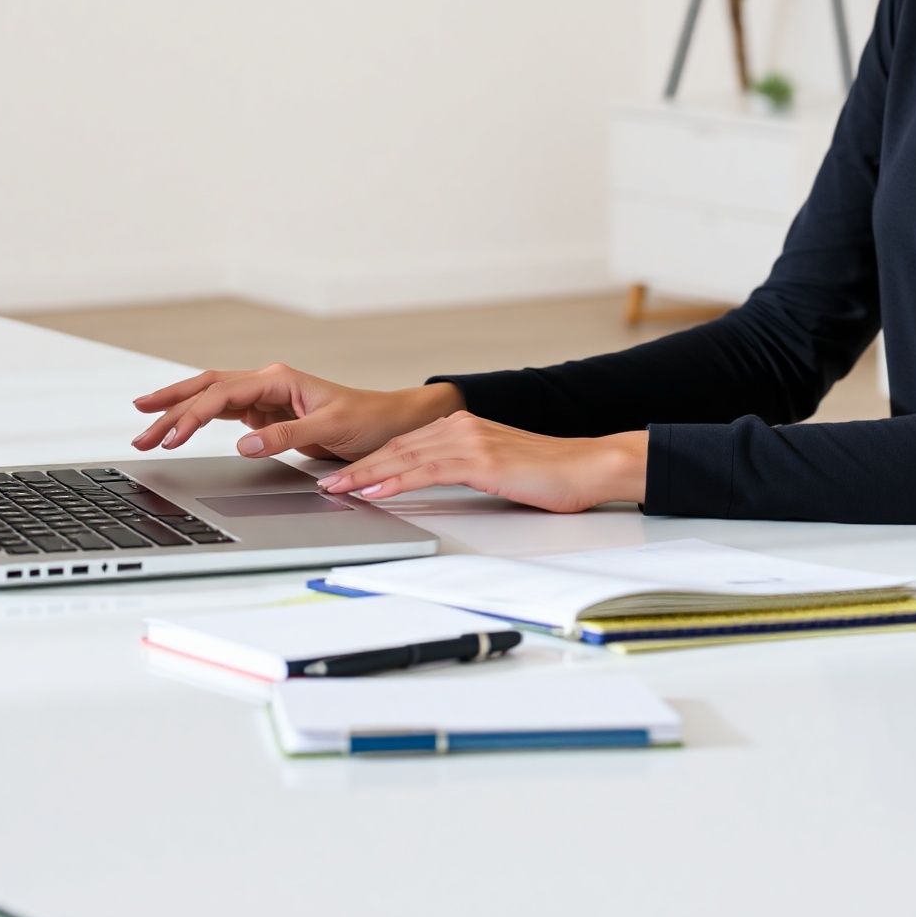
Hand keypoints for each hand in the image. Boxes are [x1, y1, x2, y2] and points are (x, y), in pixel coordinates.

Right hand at [130, 364, 462, 459]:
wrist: (389, 423)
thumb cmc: (367, 419)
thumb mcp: (330, 428)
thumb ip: (286, 434)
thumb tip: (244, 441)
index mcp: (278, 379)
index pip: (222, 395)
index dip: (193, 414)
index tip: (171, 436)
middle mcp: (267, 383)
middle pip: (206, 390)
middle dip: (170, 407)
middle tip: (139, 428)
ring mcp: (264, 398)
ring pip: (209, 399)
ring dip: (178, 413)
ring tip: (145, 430)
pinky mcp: (266, 415)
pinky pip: (222, 413)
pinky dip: (197, 420)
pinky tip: (177, 428)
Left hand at [317, 414, 648, 514]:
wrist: (589, 467)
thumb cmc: (551, 474)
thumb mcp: (498, 468)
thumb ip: (467, 469)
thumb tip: (437, 482)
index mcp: (465, 427)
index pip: (407, 443)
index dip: (372, 459)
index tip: (345, 474)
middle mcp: (463, 427)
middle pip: (397, 447)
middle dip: (358, 466)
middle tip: (327, 482)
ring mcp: (471, 441)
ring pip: (405, 457)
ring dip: (366, 474)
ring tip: (337, 488)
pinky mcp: (481, 460)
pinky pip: (427, 471)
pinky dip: (395, 480)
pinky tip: (374, 490)